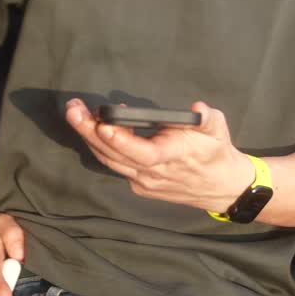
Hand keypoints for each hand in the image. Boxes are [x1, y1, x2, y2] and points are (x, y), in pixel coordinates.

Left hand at [65, 99, 254, 212]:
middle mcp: (154, 173)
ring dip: (90, 137)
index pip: (143, 152)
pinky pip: (116, 165)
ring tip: (77, 113)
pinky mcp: (140, 186)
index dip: (122, 140)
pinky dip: (103, 147)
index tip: (104, 125)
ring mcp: (144, 182)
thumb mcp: (218, 129)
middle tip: (74, 109)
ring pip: (110, 161)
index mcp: (174, 157)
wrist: (220, 187)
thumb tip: (198, 108)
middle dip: (91, 131)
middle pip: (115, 154)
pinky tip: (96, 128)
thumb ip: (206, 118)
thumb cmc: (216, 152)